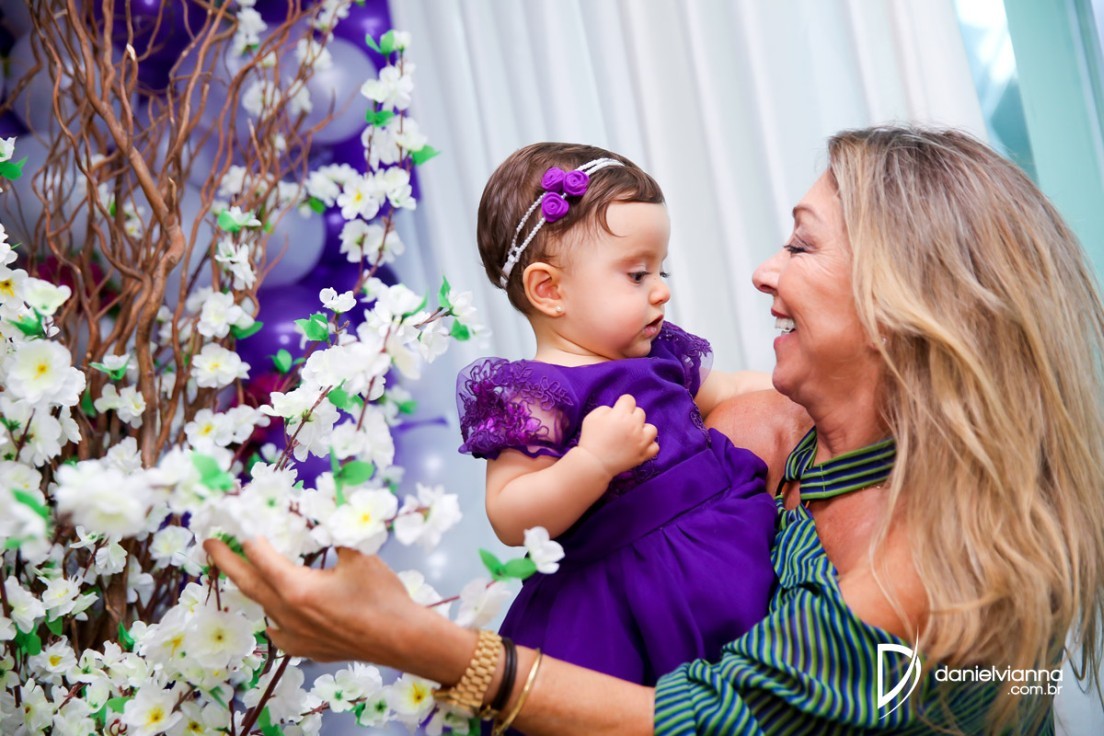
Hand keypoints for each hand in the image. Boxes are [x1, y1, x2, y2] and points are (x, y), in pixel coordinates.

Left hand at [202, 537, 426, 666]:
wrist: (401, 639)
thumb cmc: (382, 596)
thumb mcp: (358, 554)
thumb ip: (333, 536)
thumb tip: (322, 517)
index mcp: (296, 586)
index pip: (260, 555)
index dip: (245, 535)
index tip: (232, 522)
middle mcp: (287, 613)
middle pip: (247, 582)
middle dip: (225, 561)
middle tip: (208, 543)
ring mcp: (294, 635)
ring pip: (261, 607)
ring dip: (251, 587)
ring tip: (244, 572)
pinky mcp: (305, 649)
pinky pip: (278, 631)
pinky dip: (272, 615)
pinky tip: (277, 612)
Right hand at [576, 394, 658, 476]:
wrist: (594, 463)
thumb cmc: (590, 439)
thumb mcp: (591, 417)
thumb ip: (605, 409)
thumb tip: (615, 410)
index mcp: (621, 415)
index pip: (629, 399)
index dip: (622, 403)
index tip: (617, 411)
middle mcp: (634, 426)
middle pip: (640, 412)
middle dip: (631, 416)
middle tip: (621, 425)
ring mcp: (641, 441)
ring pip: (652, 428)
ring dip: (643, 429)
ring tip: (634, 434)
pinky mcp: (643, 454)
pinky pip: (655, 447)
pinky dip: (649, 445)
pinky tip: (639, 446)